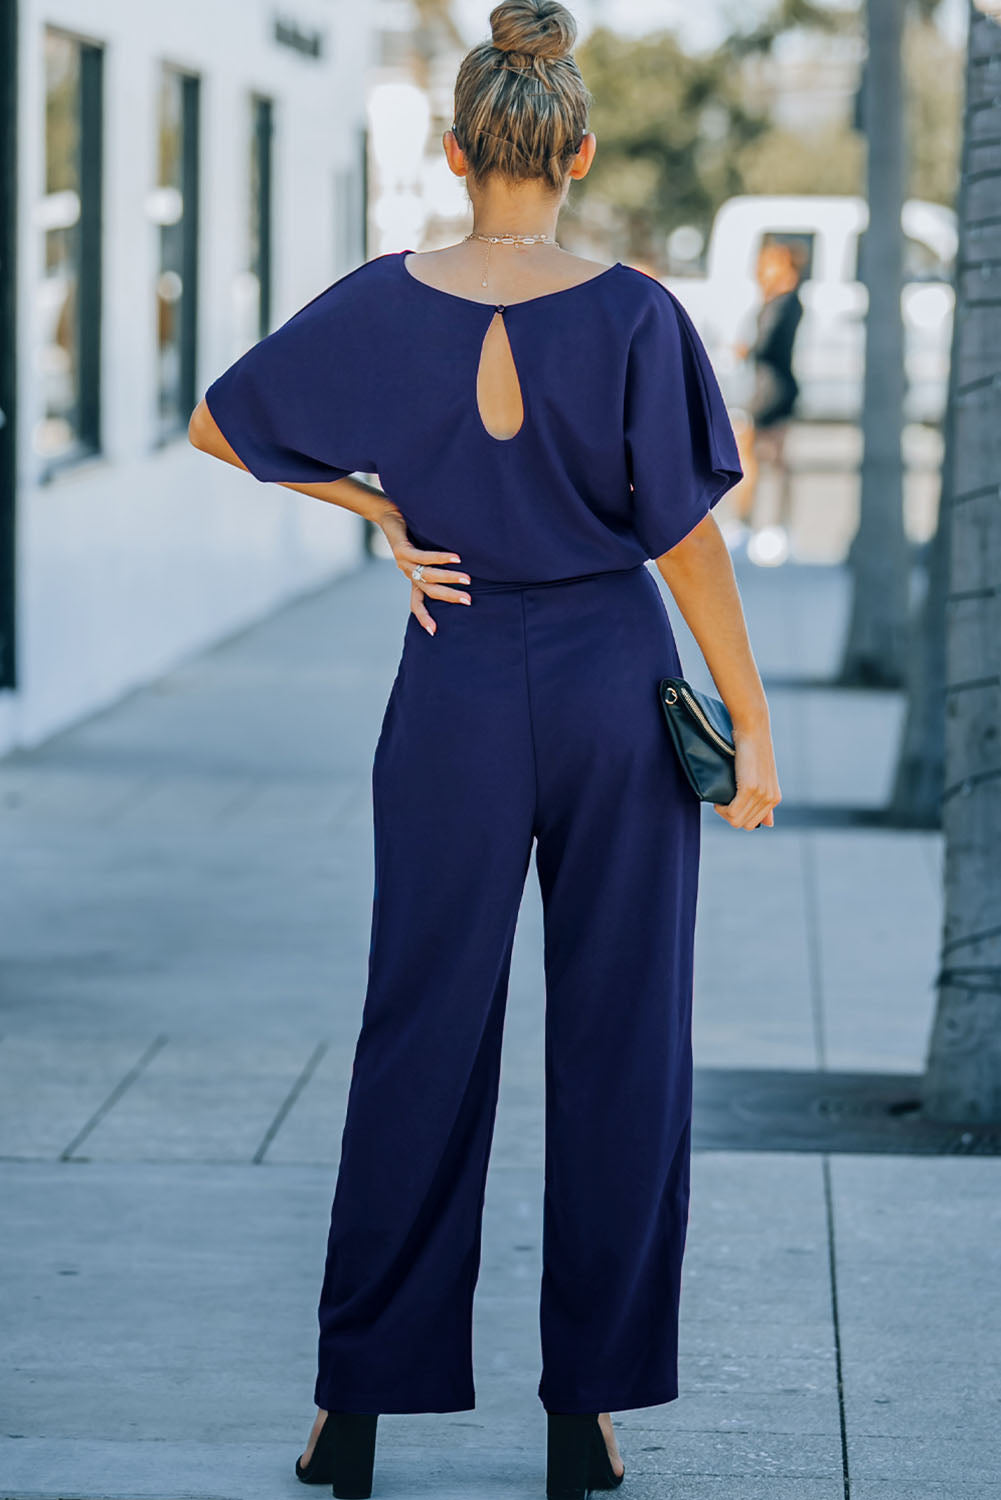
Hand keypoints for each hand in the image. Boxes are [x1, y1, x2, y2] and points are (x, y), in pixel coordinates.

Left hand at [379, 510, 469, 636]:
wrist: (388, 515)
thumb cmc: (413, 532)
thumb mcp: (426, 551)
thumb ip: (439, 563)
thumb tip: (467, 570)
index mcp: (413, 577)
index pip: (417, 603)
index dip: (424, 617)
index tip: (433, 632)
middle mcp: (409, 573)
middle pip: (429, 591)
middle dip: (449, 598)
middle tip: (468, 601)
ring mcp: (404, 563)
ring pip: (429, 575)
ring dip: (449, 578)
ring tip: (467, 580)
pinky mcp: (402, 550)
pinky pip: (424, 557)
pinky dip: (441, 558)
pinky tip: (455, 558)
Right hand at [713, 721, 780, 829]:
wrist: (753, 729)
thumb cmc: (752, 750)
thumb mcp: (763, 777)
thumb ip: (767, 801)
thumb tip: (769, 825)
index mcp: (775, 798)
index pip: (753, 823)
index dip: (738, 815)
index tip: (730, 801)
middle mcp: (770, 798)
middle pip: (745, 825)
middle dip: (730, 815)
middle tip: (723, 799)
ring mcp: (761, 794)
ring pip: (736, 820)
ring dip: (724, 812)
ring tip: (720, 797)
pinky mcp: (750, 788)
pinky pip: (732, 812)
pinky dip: (721, 808)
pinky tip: (718, 799)